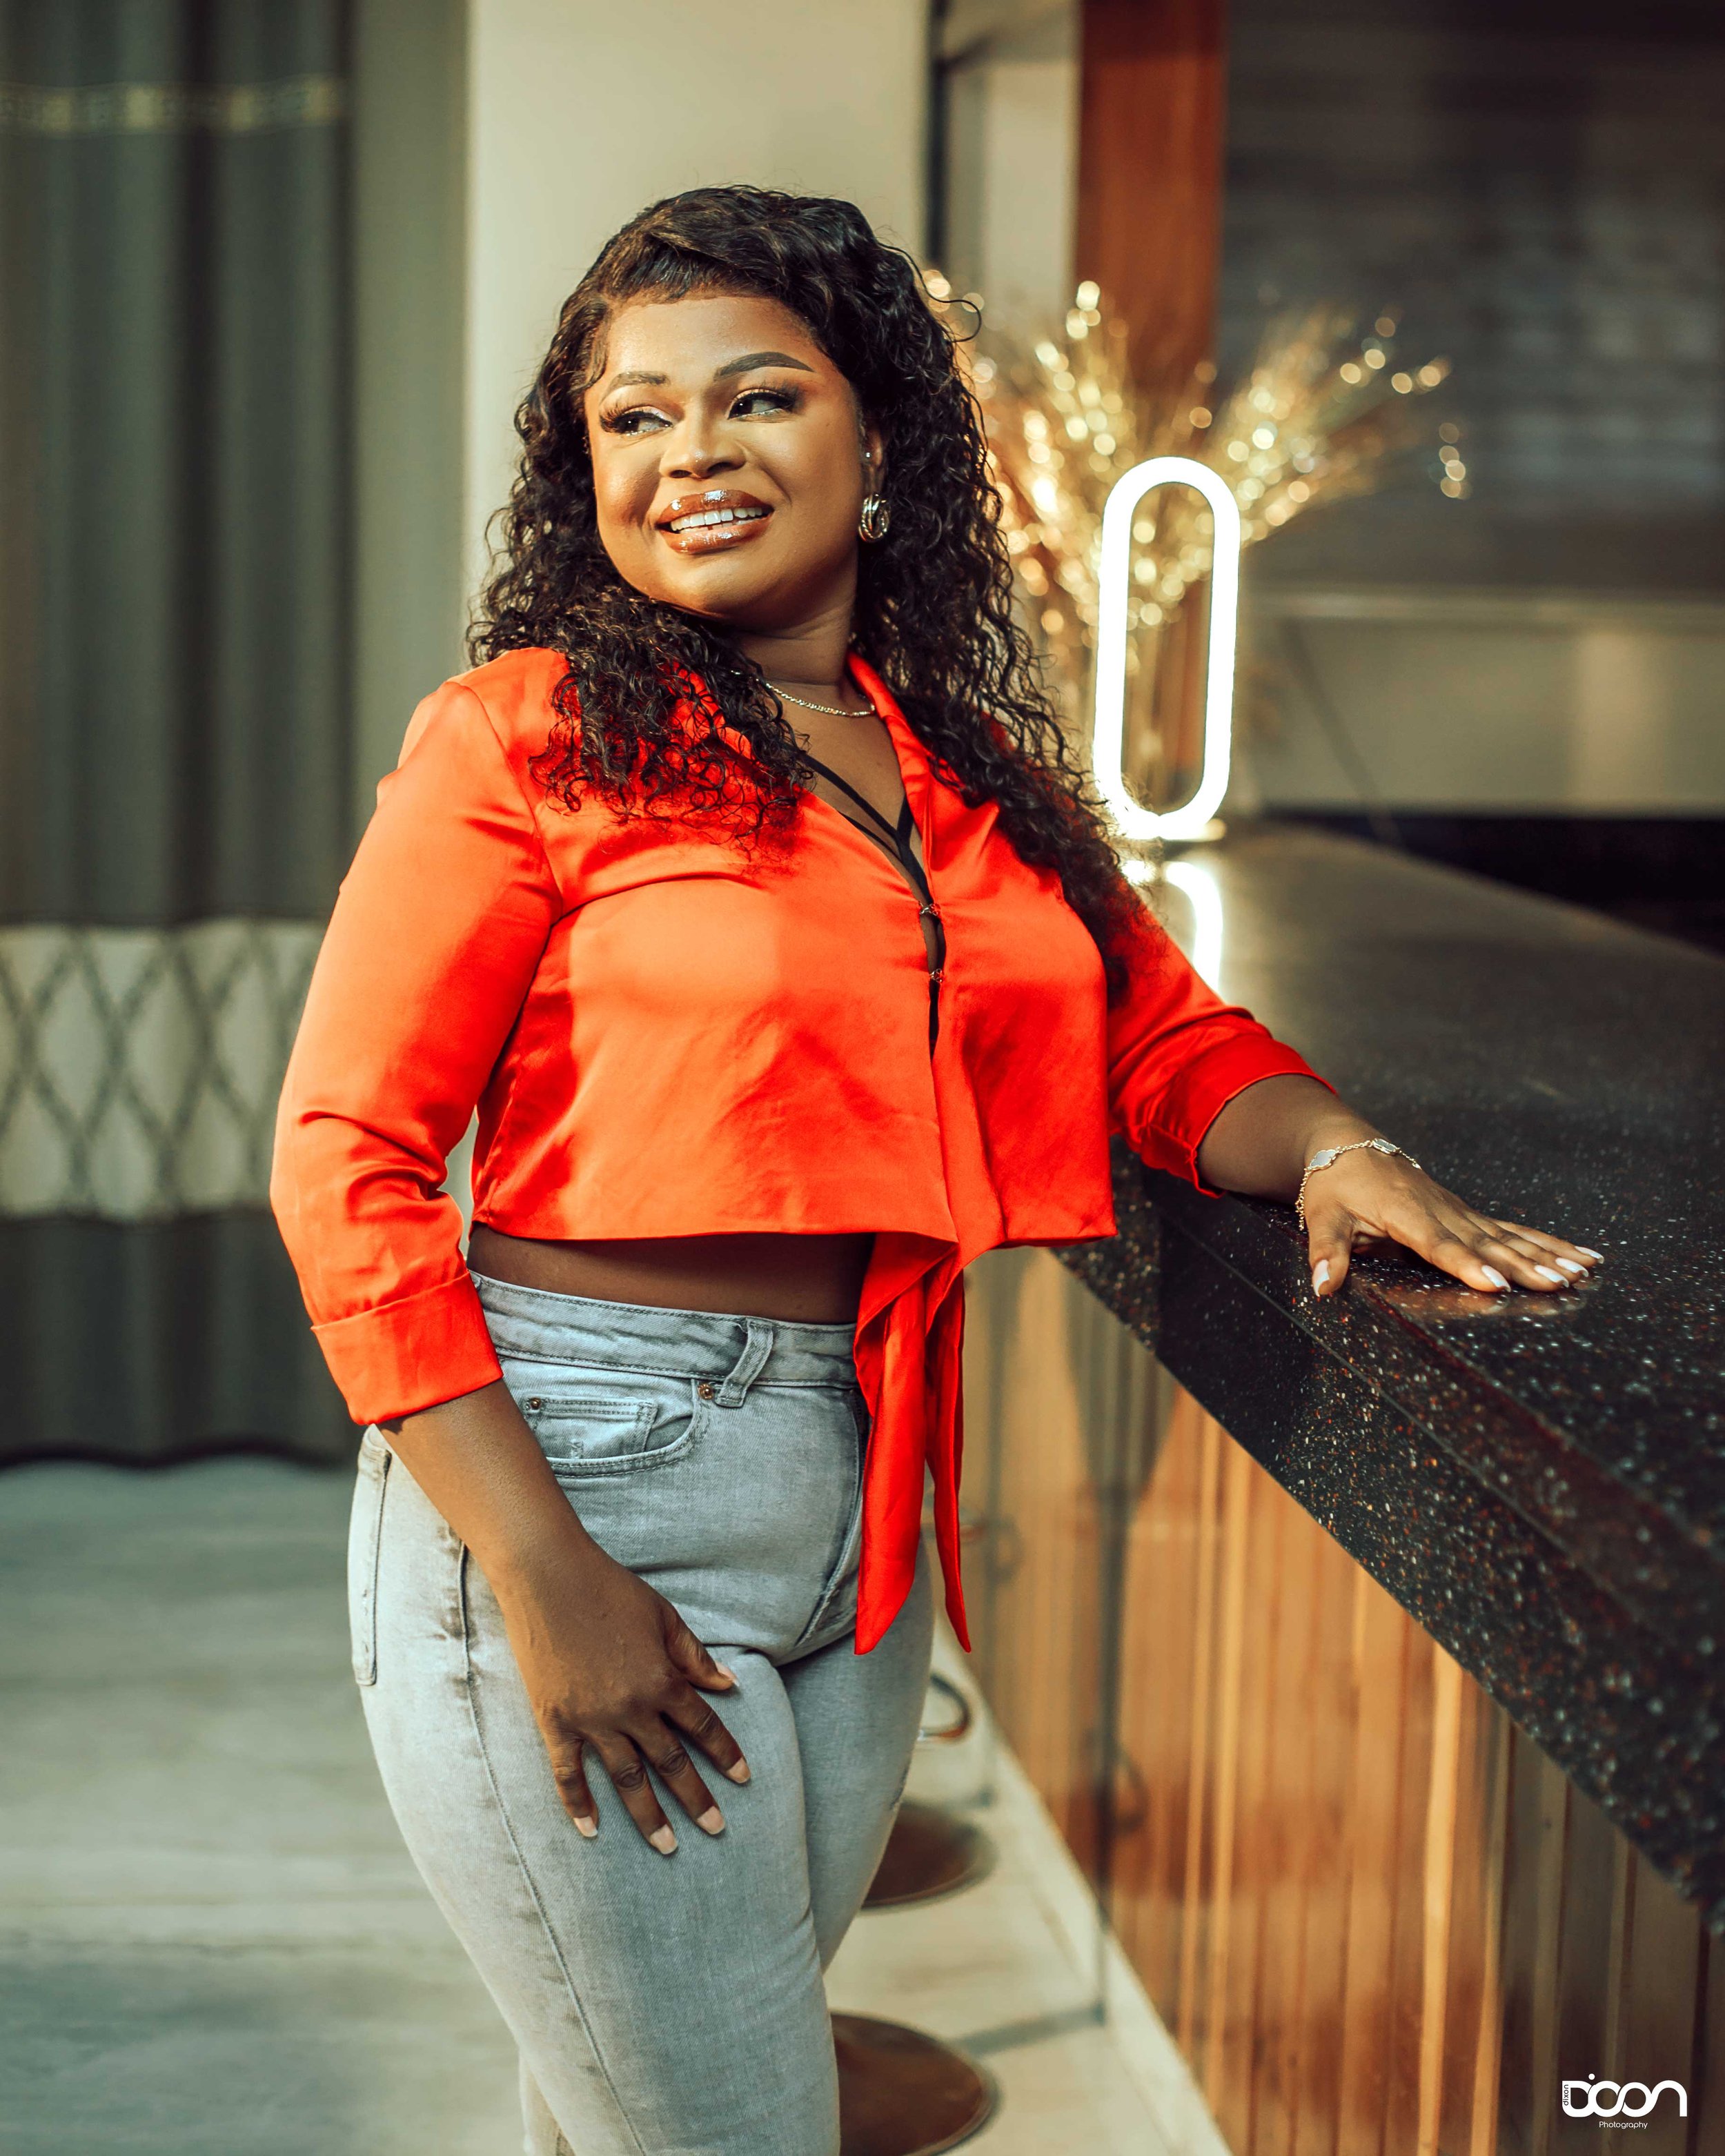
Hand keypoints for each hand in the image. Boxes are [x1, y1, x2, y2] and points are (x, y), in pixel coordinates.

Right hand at [496, 1536, 750, 1854]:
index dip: (726, 1753)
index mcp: (662, 1680)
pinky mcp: (554, 1721)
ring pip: (627, 1778)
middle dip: (697, 1798)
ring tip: (668, 1846)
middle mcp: (631, 1708)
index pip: (703, 1726)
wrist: (548, 1577)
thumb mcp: (664, 1617)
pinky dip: (578, 1805)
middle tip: (716, 1829)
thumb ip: (695, 1656)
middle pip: (671, 1762)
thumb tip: (729, 1683)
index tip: (744, 1779)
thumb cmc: (610, 1589)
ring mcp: (591, 1719)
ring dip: (649, 1815)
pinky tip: (591, 1831)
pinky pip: (568, 1773)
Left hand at [1302, 1143, 1603, 1300]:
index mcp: (1405, 1213)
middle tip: (1558, 1285)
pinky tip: (1581, 1257)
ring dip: (1546, 1255)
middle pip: (1486, 1242)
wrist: (1349, 1147)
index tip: (1495, 1284)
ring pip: (1509, 1236)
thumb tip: (1324, 1288)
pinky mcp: (1469, 1215)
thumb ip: (1327, 1252)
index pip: (1438, 1243)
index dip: (1466, 1264)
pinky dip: (1547, 1243)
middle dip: (1524, 1265)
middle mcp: (1440, 1210)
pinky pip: (1513, 1230)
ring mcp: (1460, 1211)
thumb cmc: (1335, 1185)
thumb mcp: (1322, 1217)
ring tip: (1581, 1274)